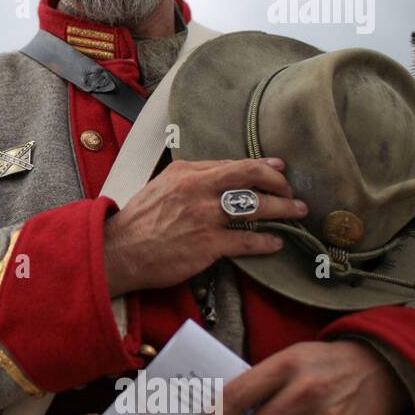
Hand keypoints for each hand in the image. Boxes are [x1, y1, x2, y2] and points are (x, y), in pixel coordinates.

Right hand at [103, 157, 307, 297]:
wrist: (119, 251)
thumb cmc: (137, 221)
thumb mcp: (160, 187)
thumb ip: (190, 179)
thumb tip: (220, 176)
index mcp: (186, 173)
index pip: (234, 163)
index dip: (263, 166)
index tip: (278, 169)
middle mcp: (198, 189)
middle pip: (251, 176)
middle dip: (279, 183)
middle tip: (292, 192)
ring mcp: (205, 217)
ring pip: (257, 207)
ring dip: (283, 210)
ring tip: (296, 213)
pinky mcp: (208, 245)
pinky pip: (248, 241)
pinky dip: (267, 242)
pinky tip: (275, 243)